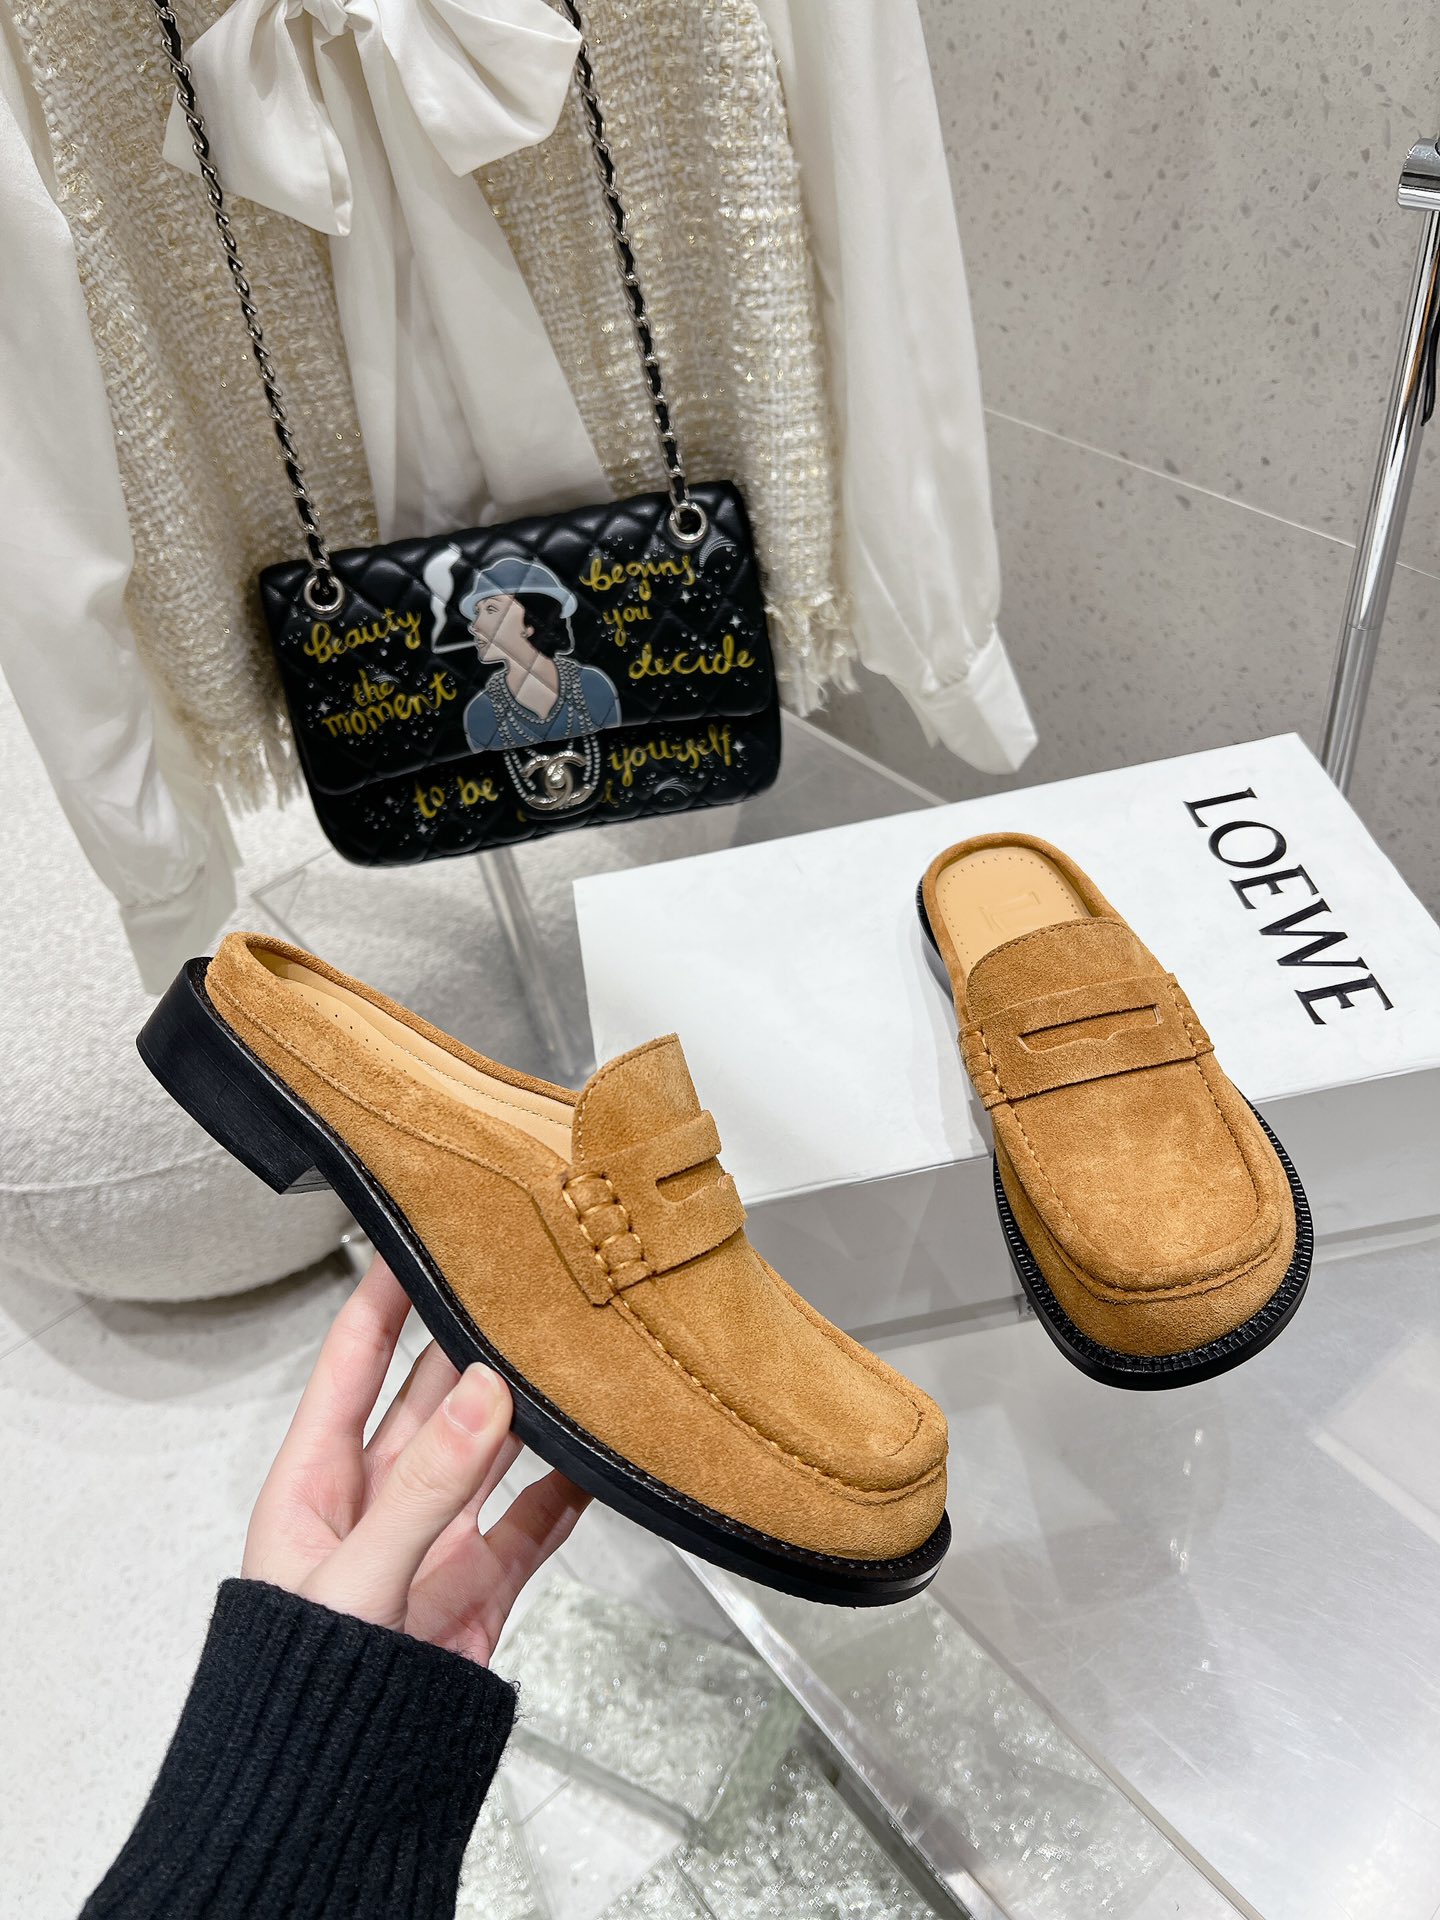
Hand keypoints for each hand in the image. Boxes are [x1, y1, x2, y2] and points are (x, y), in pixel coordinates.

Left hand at [243, 1255, 588, 1662]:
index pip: (352, 1361)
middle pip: (431, 1392)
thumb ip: (427, 1487)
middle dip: (470, 1338)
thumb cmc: (299, 1694)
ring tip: (566, 1352)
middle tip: (519, 1285)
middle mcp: (375, 1500)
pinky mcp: (479, 1585)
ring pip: (490, 1447)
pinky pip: (532, 1519)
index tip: (417, 1229)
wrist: (331, 1802)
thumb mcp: (357, 1579)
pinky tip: (597, 1452)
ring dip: (526, 1406)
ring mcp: (432, 1540)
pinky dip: (568, 1486)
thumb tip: (483, 1392)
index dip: (381, 1294)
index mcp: (315, 1483)